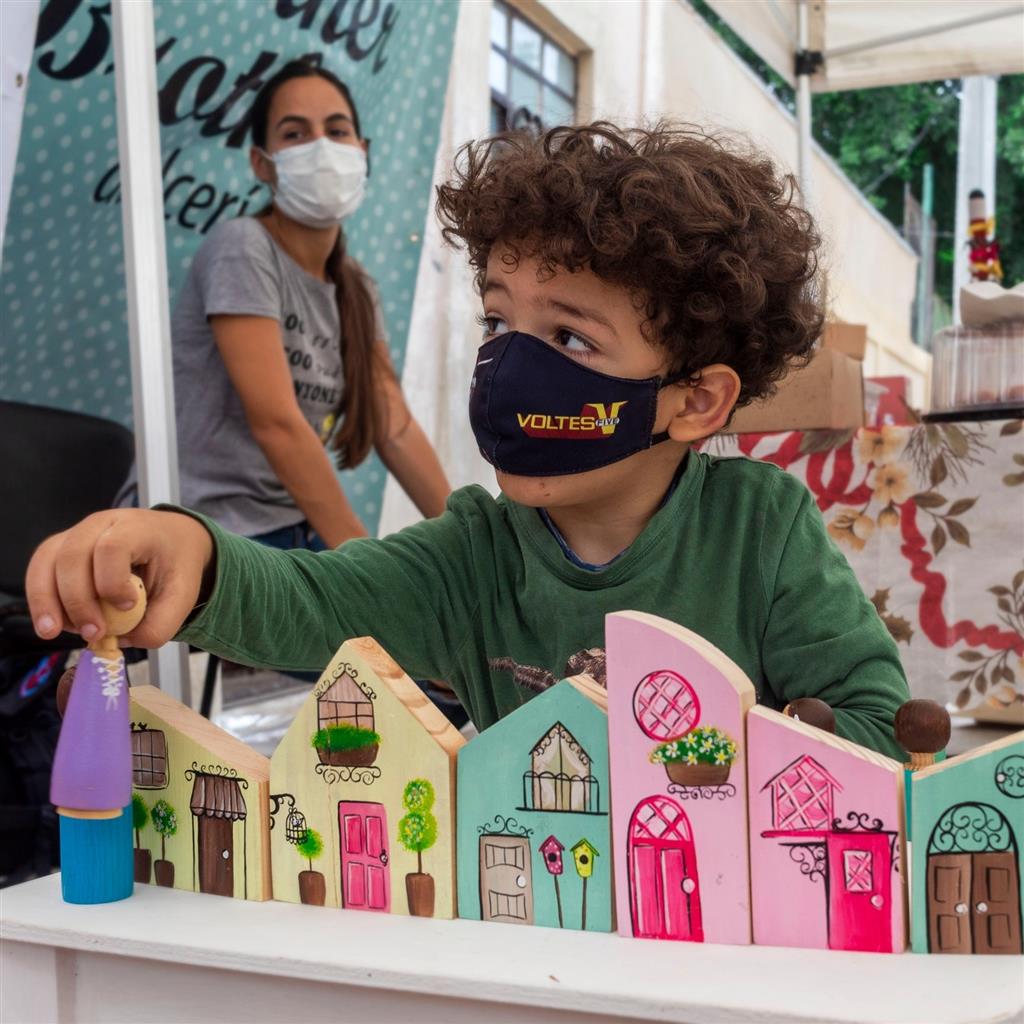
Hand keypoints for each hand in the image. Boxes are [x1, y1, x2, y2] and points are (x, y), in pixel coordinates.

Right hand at [26, 509, 213, 648]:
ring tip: (54, 633)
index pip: (113, 547)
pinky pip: (39, 570)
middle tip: (93, 632)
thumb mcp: (183, 595)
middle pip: (73, 555)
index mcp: (138, 528)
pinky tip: (51, 624)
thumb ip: (160, 624)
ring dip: (47, 601)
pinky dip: (40, 598)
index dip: (113, 581)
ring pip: (48, 561)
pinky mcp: (61, 548)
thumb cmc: (175, 564)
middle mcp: (102, 523)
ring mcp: (77, 533)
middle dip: (78, 600)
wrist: (170, 539)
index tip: (128, 605)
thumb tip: (120, 642)